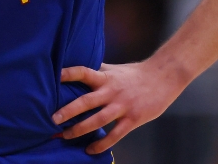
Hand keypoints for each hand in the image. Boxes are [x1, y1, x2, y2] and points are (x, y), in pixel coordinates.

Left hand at [53, 60, 186, 153]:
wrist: (164, 77)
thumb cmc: (136, 74)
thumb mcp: (115, 70)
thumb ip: (98, 71)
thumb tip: (79, 67)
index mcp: (105, 77)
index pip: (84, 72)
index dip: (69, 73)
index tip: (54, 76)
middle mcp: (111, 91)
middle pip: (86, 101)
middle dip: (68, 111)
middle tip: (53, 119)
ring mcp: (122, 106)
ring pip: (98, 120)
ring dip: (80, 130)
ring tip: (66, 136)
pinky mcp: (132, 119)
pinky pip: (115, 135)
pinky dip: (102, 144)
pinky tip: (90, 150)